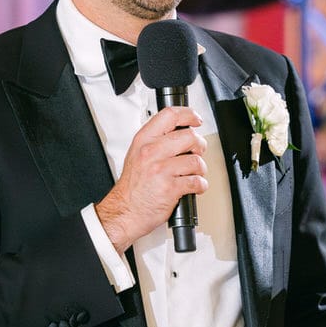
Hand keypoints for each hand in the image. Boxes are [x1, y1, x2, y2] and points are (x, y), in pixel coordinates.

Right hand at [94, 106, 206, 249]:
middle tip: (196, 152)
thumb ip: (156, 141)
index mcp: (144, 140)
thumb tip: (179, 131)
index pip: (170, 115)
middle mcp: (151, 152)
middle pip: (190, 136)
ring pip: (196, 160)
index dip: (189, 114)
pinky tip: (193, 186)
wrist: (125, 211)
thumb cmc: (132, 186)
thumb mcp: (137, 154)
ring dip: (200, 169)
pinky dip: (200, 185)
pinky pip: (197, 181)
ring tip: (193, 173)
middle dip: (199, 145)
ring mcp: (161, 170)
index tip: (196, 120)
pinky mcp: (170, 188)